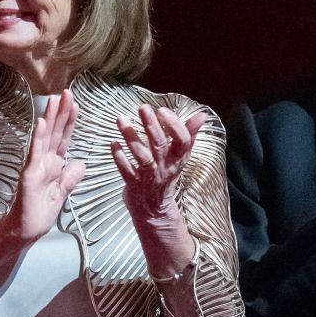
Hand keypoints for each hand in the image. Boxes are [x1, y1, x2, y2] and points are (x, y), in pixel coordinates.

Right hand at [0, 89, 86, 245]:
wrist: (26, 230)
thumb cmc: (41, 213)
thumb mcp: (63, 193)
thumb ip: (71, 177)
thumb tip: (80, 162)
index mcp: (54, 164)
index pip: (64, 138)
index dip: (70, 120)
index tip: (75, 103)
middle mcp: (44, 161)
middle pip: (55, 132)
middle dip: (61, 111)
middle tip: (67, 91)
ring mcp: (35, 166)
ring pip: (44, 137)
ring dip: (49, 118)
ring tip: (53, 99)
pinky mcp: (29, 174)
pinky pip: (34, 154)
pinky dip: (38, 138)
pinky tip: (41, 123)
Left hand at [112, 105, 205, 276]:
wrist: (155, 208)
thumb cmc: (166, 174)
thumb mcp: (181, 156)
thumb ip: (189, 133)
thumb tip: (202, 114)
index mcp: (178, 158)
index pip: (182, 141)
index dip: (174, 125)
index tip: (162, 111)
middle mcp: (165, 167)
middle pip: (160, 145)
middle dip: (151, 125)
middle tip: (142, 108)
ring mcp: (149, 176)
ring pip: (142, 156)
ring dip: (131, 138)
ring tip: (120, 120)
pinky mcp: (134, 184)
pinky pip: (126, 170)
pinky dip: (119, 157)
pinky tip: (113, 143)